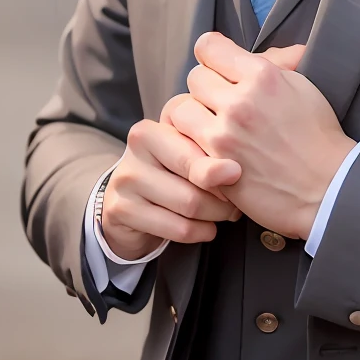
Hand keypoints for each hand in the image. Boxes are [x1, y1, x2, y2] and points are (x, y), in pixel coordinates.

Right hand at [97, 117, 242, 260]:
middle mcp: (135, 147)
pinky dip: (201, 232)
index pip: (200, 146)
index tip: (237, 176)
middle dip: (224, 194)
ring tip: (221, 214)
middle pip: (198, 175)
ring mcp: (125, 179)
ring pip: (191, 204)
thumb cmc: (168, 177)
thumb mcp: (187, 157)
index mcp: (153, 128)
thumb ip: (208, 156)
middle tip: (234, 202)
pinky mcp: (122, 209)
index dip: (226, 167)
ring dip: (216, 215)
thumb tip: (235, 171)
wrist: (130, 207)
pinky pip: (179, 228)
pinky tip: (205, 228)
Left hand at [162, 33, 355, 241]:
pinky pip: (183, 143)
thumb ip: (275, 64)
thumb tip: (260, 51)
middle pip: (194, 77)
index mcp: (263, 76)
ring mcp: (224, 134)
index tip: (219, 68)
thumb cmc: (319, 138)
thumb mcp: (303, 88)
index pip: (209, 47)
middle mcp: (239, 101)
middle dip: (207, 88)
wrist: (328, 189)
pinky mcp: (214, 165)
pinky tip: (209, 150)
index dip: (213, 56)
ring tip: (211, 128)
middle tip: (221, 104)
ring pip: (180, 110)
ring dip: (194, 117)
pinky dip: (193, 145)